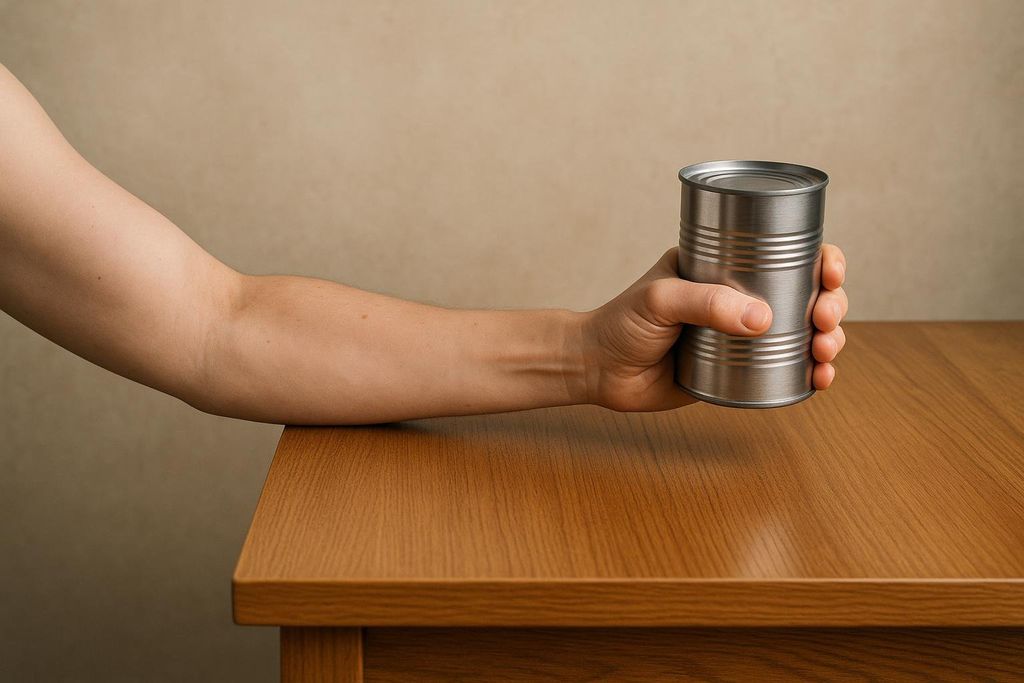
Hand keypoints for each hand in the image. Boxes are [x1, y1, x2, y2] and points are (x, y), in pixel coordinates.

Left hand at [579, 245, 847, 410]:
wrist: (598, 371)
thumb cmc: (621, 322)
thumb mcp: (660, 299)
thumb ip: (704, 303)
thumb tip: (763, 319)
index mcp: (724, 266)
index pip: (784, 253)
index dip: (820, 258)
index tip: (828, 271)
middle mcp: (739, 297)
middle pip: (806, 293)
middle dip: (831, 303)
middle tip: (824, 319)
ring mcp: (741, 335)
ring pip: (803, 332)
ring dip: (829, 338)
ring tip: (825, 352)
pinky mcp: (737, 371)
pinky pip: (784, 370)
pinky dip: (810, 374)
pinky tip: (821, 379)